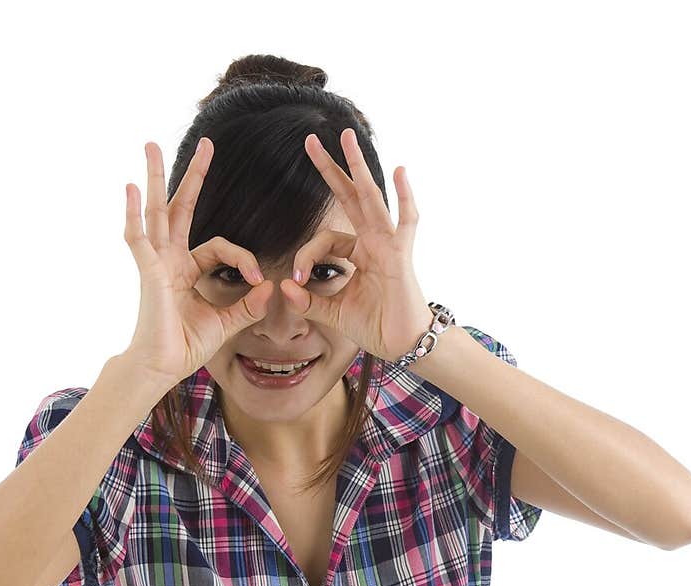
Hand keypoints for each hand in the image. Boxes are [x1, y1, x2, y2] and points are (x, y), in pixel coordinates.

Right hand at [121, 139, 274, 386]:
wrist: (164, 368)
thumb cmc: (186, 346)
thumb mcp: (226, 323)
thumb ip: (247, 305)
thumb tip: (270, 287)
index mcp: (187, 270)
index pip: (219, 246)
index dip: (242, 257)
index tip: (256, 278)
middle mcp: (169, 260)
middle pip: (180, 208)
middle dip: (193, 176)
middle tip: (206, 144)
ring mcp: (155, 263)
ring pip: (156, 211)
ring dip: (154, 177)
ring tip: (150, 144)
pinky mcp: (147, 272)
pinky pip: (137, 238)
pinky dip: (133, 214)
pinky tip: (129, 187)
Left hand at [278, 128, 433, 363]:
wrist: (401, 345)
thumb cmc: (374, 327)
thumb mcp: (333, 314)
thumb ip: (308, 301)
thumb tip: (284, 286)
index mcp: (358, 252)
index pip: (325, 239)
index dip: (307, 255)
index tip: (297, 278)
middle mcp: (373, 241)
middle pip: (349, 197)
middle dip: (331, 169)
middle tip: (311, 140)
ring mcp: (389, 244)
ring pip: (371, 198)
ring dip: (358, 166)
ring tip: (346, 136)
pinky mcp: (402, 255)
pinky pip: (406, 221)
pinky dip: (405, 197)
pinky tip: (400, 170)